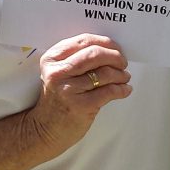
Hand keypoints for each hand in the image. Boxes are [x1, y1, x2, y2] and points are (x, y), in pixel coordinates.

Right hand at [28, 34, 131, 154]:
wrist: (44, 129)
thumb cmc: (57, 99)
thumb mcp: (59, 74)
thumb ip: (76, 59)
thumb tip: (110, 50)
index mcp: (51, 59)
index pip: (83, 41)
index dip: (104, 42)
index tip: (115, 47)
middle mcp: (57, 72)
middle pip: (95, 54)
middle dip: (115, 56)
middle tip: (123, 62)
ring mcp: (68, 89)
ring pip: (104, 73)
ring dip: (120, 74)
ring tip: (124, 77)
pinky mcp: (81, 106)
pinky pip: (109, 91)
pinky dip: (122, 89)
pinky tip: (125, 90)